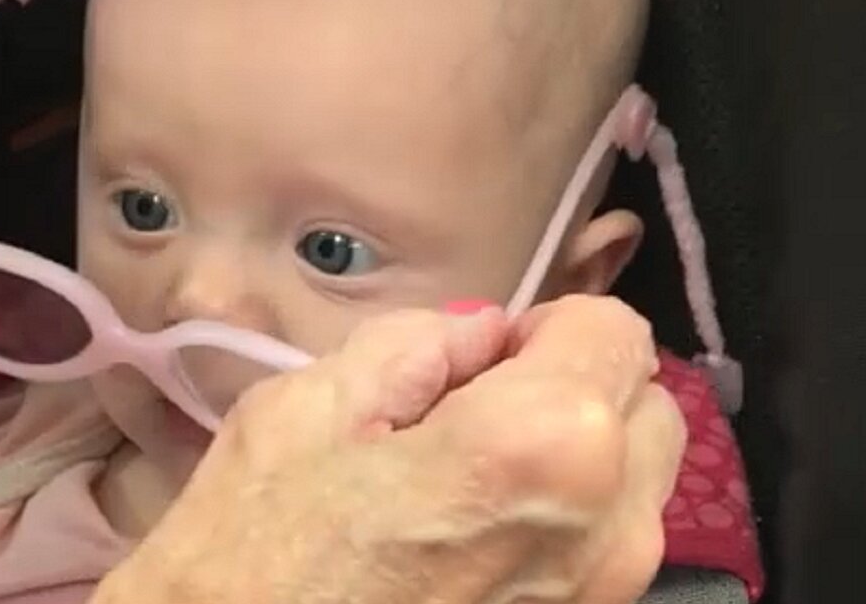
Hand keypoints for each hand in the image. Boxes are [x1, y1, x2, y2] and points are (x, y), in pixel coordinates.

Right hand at [98, 296, 685, 603]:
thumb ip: (417, 342)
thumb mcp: (309, 404)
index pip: (612, 328)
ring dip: (576, 449)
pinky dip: (564, 512)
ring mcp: (602, 595)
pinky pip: (605, 541)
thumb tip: (482, 332)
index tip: (476, 358)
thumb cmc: (255, 549)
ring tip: (468, 473)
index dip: (539, 326)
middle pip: (647, 402)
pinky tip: (470, 527)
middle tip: (472, 407)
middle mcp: (604, 526)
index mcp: (541, 442)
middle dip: (574, 382)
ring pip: (638, 477)